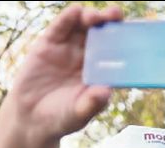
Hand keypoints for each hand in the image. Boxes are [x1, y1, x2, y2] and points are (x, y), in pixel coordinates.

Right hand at [6, 5, 121, 141]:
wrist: (30, 118)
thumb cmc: (61, 118)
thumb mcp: (78, 114)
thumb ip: (92, 103)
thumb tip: (105, 92)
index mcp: (101, 73)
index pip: (117, 53)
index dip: (125, 40)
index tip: (134, 33)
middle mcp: (88, 57)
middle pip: (103, 34)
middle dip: (111, 22)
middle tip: (115, 15)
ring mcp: (69, 49)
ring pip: (84, 26)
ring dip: (92, 16)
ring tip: (96, 17)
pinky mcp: (49, 44)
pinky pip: (60, 27)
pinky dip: (68, 17)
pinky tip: (76, 12)